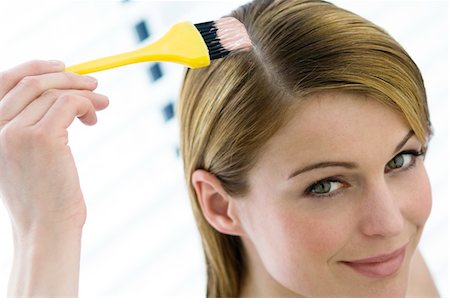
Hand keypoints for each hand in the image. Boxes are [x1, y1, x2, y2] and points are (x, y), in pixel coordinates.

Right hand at [0, 60, 108, 235]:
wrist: (46, 227)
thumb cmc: (43, 195)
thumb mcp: (27, 155)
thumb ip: (33, 124)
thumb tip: (62, 96)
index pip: (6, 82)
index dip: (35, 67)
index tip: (62, 65)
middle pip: (33, 82)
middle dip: (69, 77)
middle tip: (95, 84)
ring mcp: (17, 132)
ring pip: (55, 92)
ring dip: (85, 93)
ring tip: (102, 104)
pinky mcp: (43, 139)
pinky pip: (69, 104)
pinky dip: (87, 104)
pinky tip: (93, 119)